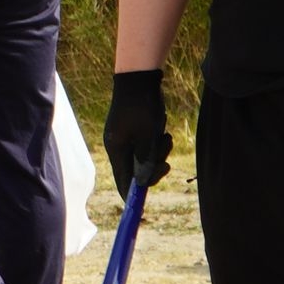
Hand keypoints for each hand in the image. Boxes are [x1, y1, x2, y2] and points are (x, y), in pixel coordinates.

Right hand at [105, 69, 173, 196]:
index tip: (144, 206)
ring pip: (144, 157)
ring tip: (166, 137)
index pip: (123, 182)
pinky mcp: (133, 130)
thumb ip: (145, 161)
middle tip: (167, 162)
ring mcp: (125, 137)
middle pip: (135, 170)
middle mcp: (118, 146)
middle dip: (154, 168)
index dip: (133, 196)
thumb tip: (143, 183)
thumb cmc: (143, 106)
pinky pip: (146, 145)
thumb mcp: (148, 136)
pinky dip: (156, 143)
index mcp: (117, 150)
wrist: (140, 78)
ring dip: (158, 153)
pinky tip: (162, 129)